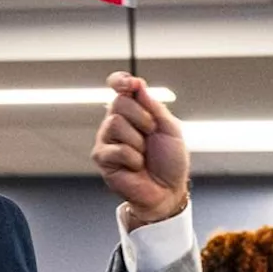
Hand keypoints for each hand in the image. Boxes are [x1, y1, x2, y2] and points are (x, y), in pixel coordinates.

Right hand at [91, 72, 189, 228]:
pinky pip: (117, 148)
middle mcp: (116, 122)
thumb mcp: (170, 128)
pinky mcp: (102, 158)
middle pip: (119, 102)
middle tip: (151, 135)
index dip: (120, 80)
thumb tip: (137, 84)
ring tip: (143, 155)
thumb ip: (154, 106)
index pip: (119, 87)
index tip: (129, 83)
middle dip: (142, 118)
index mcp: (133, 111)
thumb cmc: (170, 161)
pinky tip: (136, 167)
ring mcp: (106, 139)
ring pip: (115, 123)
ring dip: (138, 141)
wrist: (168, 190)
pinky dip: (133, 158)